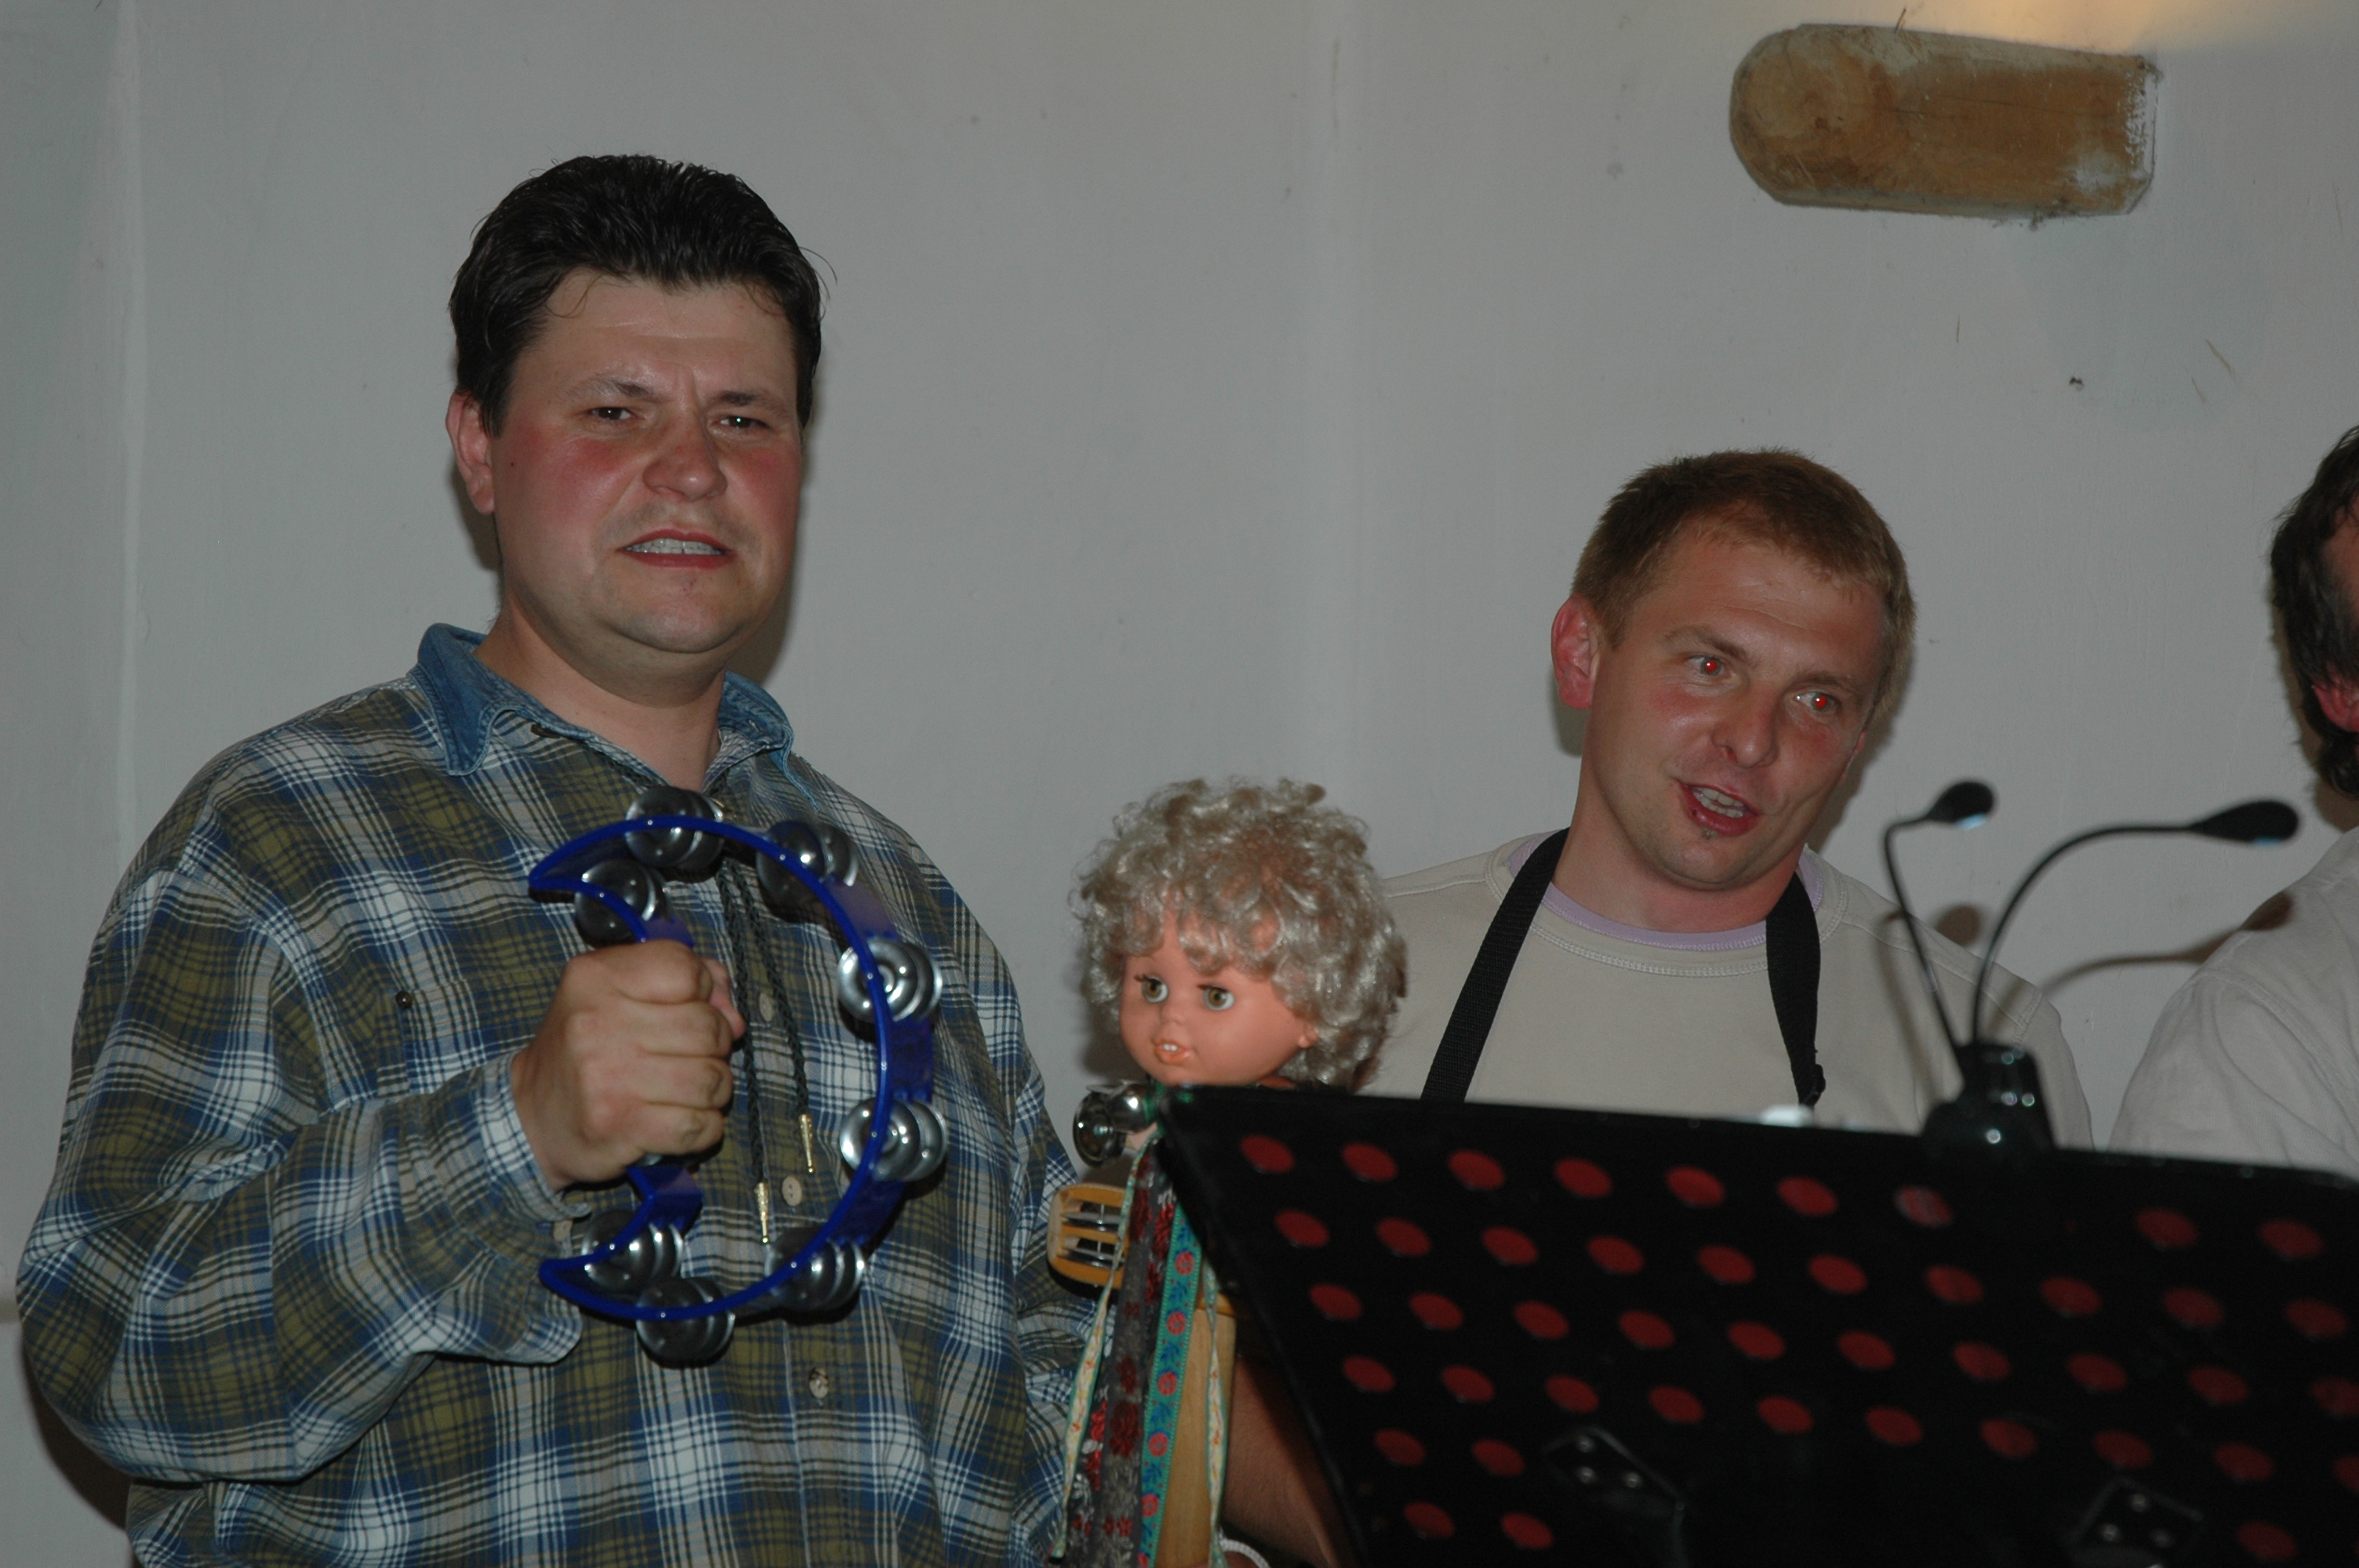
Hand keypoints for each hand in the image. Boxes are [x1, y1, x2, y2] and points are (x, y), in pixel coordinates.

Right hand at [510, 941, 745, 1189]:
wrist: (532, 1116)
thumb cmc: (587, 1050)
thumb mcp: (620, 995)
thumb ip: (686, 982)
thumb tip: (734, 1017)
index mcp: (597, 977)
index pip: (687, 969)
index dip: (702, 992)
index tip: (686, 1010)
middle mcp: (598, 1022)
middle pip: (708, 1028)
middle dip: (714, 1048)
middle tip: (691, 1058)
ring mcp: (608, 1076)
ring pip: (712, 1079)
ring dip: (713, 1090)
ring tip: (687, 1092)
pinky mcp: (620, 1125)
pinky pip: (700, 1125)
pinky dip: (704, 1128)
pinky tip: (682, 1122)